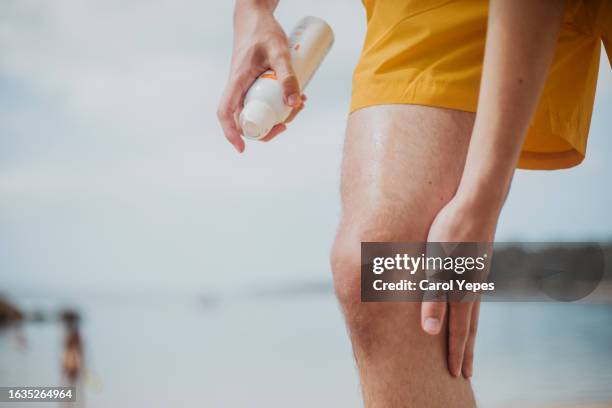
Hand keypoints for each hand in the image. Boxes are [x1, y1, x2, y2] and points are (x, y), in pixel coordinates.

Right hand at [217, 2, 304, 152]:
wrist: (255, 16)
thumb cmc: (263, 31)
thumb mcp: (279, 51)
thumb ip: (287, 75)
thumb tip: (294, 104)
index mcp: (237, 81)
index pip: (226, 112)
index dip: (231, 133)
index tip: (242, 148)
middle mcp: (238, 87)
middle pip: (247, 119)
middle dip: (269, 127)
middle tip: (289, 121)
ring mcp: (246, 86)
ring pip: (259, 111)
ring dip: (278, 115)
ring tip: (300, 103)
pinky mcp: (255, 83)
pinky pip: (265, 101)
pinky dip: (279, 104)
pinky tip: (297, 97)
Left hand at [420, 195, 499, 377]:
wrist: (477, 201)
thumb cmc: (449, 231)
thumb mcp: (434, 264)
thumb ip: (432, 298)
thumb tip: (431, 332)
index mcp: (460, 290)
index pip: (458, 330)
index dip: (456, 353)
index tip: (457, 374)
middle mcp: (472, 286)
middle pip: (470, 325)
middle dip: (466, 350)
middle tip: (467, 373)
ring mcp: (476, 274)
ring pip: (473, 310)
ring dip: (470, 331)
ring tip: (468, 344)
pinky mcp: (476, 261)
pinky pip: (473, 294)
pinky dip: (471, 309)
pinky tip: (467, 304)